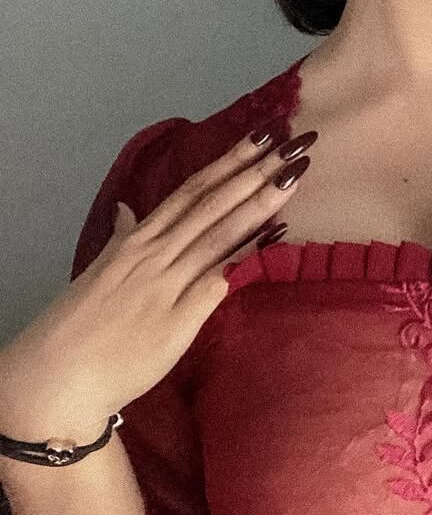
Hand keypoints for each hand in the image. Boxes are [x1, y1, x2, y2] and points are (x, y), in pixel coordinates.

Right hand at [0, 124, 314, 444]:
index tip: (261, 134)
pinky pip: (222, 277)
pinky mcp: (180, 317)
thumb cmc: (79, 327)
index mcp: (138, 240)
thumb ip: (121, 238)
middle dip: (255, 170)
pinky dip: (251, 253)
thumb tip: (126, 209)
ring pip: (221, 232)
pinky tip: (279, 235)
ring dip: (260, 201)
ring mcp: (168, 283)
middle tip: (293, 140)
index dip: (228, 161)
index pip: (191, 190)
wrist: (55, 380)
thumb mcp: (99, 270)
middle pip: (213, 203)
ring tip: (293, 174)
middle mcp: (155, 253)